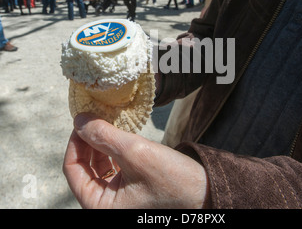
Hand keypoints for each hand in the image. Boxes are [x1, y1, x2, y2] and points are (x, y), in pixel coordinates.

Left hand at [63, 113, 209, 208]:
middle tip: (95, 117)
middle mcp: (106, 205)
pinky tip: (119, 135)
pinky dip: (113, 150)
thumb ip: (105, 135)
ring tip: (107, 123)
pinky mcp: (130, 190)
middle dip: (88, 141)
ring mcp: (118, 199)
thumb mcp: (136, 153)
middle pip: (84, 168)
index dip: (75, 141)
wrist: (206, 192)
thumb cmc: (175, 181)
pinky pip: (113, 168)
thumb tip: (80, 119)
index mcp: (100, 207)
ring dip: (101, 144)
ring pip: (98, 166)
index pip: (72, 170)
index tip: (83, 119)